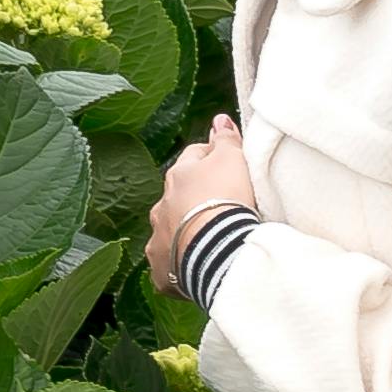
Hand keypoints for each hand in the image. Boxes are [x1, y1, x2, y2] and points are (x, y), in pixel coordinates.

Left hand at [144, 120, 260, 294]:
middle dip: (194, 199)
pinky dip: (180, 266)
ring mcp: (159, 240)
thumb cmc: (228, 198)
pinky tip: (196, 268)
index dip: (212, 158)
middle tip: (220, 206)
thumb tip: (219, 120)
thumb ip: (225, 139)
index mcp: (178, 176)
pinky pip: (170, 266)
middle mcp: (161, 207)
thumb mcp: (233, 160)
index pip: (194, 158)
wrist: (219, 248)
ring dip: (184, 232)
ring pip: (169, 231)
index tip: (228, 164)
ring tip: (208, 240)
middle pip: (178, 196)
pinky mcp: (163, 271)